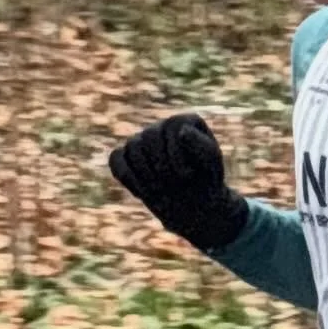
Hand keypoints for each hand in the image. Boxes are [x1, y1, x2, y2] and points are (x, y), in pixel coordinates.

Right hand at [108, 114, 248, 252]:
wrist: (197, 206)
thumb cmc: (207, 182)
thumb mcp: (211, 166)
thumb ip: (203, 147)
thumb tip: (182, 131)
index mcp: (184, 122)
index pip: (169, 127)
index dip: (175, 155)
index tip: (189, 175)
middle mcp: (162, 127)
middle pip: (148, 136)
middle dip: (160, 166)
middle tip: (173, 184)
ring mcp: (143, 141)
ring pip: (132, 147)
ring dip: (145, 173)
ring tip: (160, 189)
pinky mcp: (128, 158)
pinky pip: (116, 159)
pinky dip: (126, 176)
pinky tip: (142, 191)